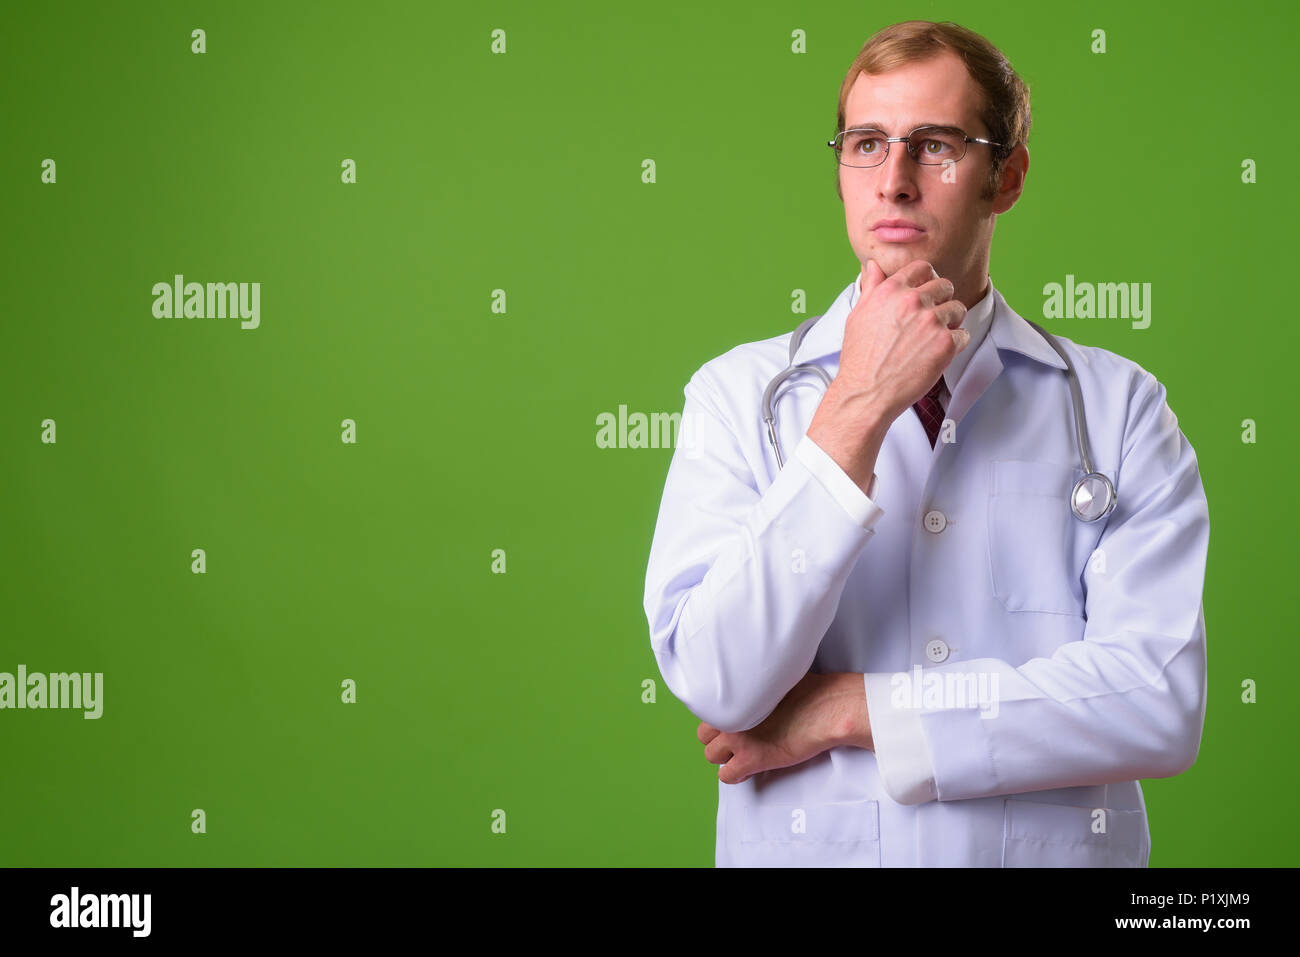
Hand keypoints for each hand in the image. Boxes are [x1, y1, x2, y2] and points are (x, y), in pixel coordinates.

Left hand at [697, 672, 872, 784]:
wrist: (826, 709)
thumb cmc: (809, 690)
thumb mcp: (773, 679)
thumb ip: (753, 688)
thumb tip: (750, 692)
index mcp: (734, 695)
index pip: (708, 711)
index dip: (722, 720)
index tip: (734, 723)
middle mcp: (730, 715)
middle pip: (704, 734)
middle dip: (719, 737)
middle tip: (738, 739)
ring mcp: (738, 738)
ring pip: (711, 755)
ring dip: (726, 756)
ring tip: (745, 754)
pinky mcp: (752, 759)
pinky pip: (726, 776)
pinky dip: (736, 775)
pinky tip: (749, 770)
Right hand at [831, 258, 969, 420]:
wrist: (866, 393)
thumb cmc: (859, 359)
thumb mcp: (858, 316)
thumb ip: (871, 288)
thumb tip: (873, 267)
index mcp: (891, 291)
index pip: (922, 268)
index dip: (927, 280)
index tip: (927, 292)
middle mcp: (913, 301)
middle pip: (945, 286)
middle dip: (942, 300)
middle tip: (933, 318)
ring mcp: (931, 321)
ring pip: (958, 309)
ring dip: (951, 322)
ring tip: (935, 338)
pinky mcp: (946, 343)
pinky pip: (964, 335)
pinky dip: (955, 345)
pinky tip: (938, 353)